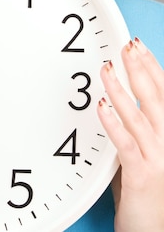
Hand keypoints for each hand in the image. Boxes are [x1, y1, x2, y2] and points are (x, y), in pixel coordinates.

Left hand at [98, 38, 163, 231]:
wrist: (153, 231)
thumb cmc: (147, 192)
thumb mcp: (146, 151)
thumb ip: (135, 128)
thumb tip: (114, 99)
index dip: (152, 66)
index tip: (138, 46)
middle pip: (155, 98)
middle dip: (139, 68)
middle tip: (125, 46)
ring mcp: (158, 158)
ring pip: (139, 116)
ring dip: (121, 90)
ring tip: (107, 70)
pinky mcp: (141, 175)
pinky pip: (125, 144)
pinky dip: (113, 123)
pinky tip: (102, 107)